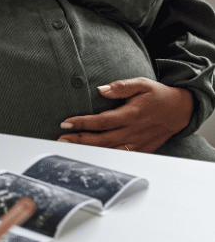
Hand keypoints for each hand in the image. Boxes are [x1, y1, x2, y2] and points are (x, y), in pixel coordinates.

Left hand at [57, 77, 193, 152]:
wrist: (181, 111)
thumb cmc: (157, 95)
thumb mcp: (141, 84)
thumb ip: (120, 87)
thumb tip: (100, 90)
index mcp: (131, 114)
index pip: (102, 121)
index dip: (83, 123)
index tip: (65, 123)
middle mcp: (133, 131)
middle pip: (102, 139)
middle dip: (79, 140)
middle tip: (61, 139)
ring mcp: (138, 143)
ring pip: (109, 150)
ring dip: (88, 150)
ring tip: (69, 147)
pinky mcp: (142, 149)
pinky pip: (121, 156)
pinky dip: (105, 157)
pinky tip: (90, 156)